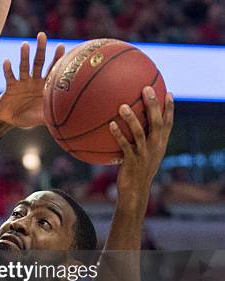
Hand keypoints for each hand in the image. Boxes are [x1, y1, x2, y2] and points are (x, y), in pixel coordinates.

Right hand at [0, 32, 63, 128]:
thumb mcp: (42, 117)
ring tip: (25, 45)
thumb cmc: (28, 117)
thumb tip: (70, 119)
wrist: (9, 120)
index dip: (57, 58)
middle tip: (42, 35)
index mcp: (43, 85)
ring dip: (24, 56)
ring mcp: (22, 82)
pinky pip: (9, 76)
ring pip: (24, 66)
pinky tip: (7, 61)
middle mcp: (33, 80)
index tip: (62, 45)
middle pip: (38, 61)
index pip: (52, 69)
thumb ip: (53, 114)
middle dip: (41, 49)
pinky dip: (8, 69)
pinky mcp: (10, 86)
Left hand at [110, 86, 173, 208]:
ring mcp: (144, 154)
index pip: (168, 124)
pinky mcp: (132, 161)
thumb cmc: (137, 171)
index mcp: (160, 144)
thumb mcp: (144, 155)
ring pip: (139, 133)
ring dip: (132, 119)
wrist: (135, 191)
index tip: (169, 93)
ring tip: (123, 106)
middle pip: (157, 123)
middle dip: (153, 105)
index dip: (170, 109)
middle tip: (147, 88)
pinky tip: (111, 124)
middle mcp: (155, 147)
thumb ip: (142, 140)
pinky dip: (118, 135)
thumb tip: (131, 124)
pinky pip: (125, 146)